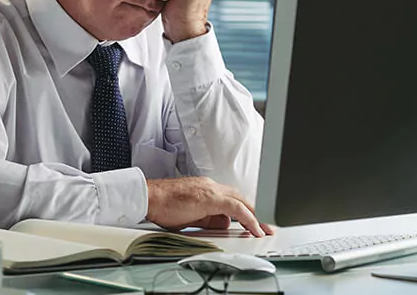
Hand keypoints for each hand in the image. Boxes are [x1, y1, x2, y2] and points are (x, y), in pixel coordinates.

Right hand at [146, 177, 273, 236]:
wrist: (149, 197)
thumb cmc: (163, 205)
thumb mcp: (191, 215)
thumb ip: (208, 218)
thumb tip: (222, 224)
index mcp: (206, 189)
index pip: (233, 199)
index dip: (247, 211)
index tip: (255, 223)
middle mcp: (211, 186)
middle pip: (241, 198)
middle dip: (257, 213)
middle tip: (266, 227)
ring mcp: (211, 190)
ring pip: (241, 201)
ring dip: (255, 216)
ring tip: (263, 230)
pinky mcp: (209, 197)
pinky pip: (236, 207)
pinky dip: (248, 218)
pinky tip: (254, 228)